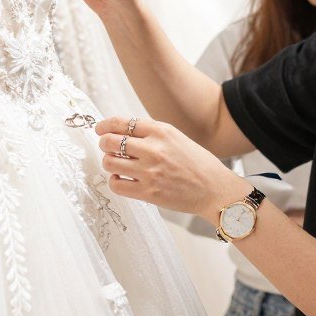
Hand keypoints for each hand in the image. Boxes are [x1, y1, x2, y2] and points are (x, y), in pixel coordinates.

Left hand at [96, 116, 250, 223]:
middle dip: (104, 144)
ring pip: (109, 162)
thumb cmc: (198, 164)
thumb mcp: (177, 138)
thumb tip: (123, 133)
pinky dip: (114, 180)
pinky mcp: (148, 192)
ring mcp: (150, 171)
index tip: (100, 129)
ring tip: (117, 165)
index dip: (105, 125)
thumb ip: (152, 134)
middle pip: (110, 141)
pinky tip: (122, 179)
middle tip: (108, 148)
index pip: (122, 123)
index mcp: (162, 131)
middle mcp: (154, 149)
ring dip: (109, 162)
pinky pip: (116, 184)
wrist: (215, 189)